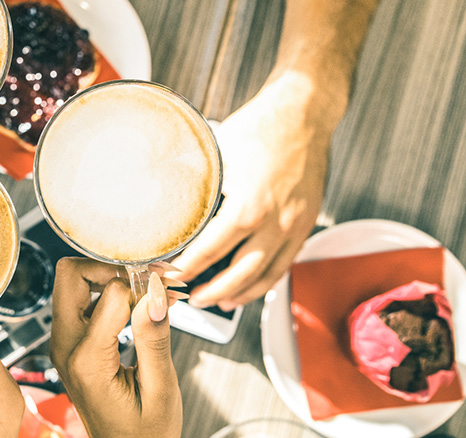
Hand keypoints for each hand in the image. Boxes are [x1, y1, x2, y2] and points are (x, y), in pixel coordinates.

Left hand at [50, 258, 182, 437]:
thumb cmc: (142, 434)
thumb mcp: (160, 389)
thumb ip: (154, 338)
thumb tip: (154, 290)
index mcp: (86, 360)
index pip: (110, 293)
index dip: (143, 284)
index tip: (169, 288)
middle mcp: (66, 347)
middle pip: (71, 274)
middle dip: (114, 267)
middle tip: (152, 278)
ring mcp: (64, 344)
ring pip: (74, 283)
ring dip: (113, 278)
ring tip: (154, 289)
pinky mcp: (72, 344)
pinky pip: (82, 302)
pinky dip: (111, 294)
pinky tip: (142, 304)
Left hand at [171, 76, 337, 310]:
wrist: (304, 114)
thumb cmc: (258, 128)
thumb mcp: (217, 154)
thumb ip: (195, 182)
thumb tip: (159, 195)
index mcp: (248, 206)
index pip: (209, 251)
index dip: (185, 268)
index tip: (165, 276)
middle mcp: (275, 222)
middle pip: (240, 274)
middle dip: (210, 291)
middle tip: (187, 299)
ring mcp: (295, 226)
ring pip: (266, 275)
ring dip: (239, 294)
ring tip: (215, 303)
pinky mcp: (306, 224)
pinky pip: (285, 264)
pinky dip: (265, 282)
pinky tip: (249, 288)